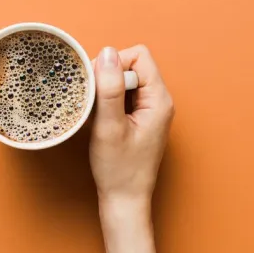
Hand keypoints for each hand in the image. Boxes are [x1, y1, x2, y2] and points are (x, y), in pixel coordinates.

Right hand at [89, 46, 174, 209]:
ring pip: (126, 81)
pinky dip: (108, 102)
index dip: (114, 64)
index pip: (138, 56)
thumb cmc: (119, 169)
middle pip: (132, 66)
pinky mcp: (140, 118)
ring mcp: (151, 110)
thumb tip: (107, 52)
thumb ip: (109, 88)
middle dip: (108, 77)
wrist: (125, 200)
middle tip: (94, 103)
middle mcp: (159, 101)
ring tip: (97, 114)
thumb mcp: (109, 127)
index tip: (98, 87)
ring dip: (106, 90)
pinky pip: (123, 96)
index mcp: (159, 100)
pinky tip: (100, 120)